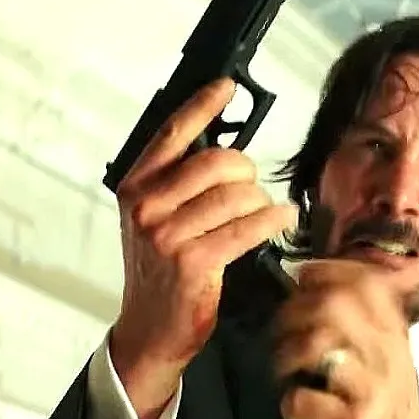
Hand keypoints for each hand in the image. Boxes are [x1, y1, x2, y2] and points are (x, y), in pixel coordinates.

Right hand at [110, 78, 296, 418]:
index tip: (226, 87)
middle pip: (215, 162)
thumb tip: (224, 151)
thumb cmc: (159, 273)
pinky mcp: (193, 262)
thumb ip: (178, 185)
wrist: (149, 331)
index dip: (202, 106)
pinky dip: (272, 220)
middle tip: (253, 186)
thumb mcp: (156, 221)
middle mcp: (147, 207)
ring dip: (261, 202)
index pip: (172, 134)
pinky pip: (246, 227)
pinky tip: (282, 220)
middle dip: (246, 170)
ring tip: (266, 212)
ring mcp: (167, 235)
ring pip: (235, 195)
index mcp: (135, 188)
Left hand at [273, 260, 418, 418]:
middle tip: (281, 337)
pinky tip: (296, 412)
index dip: (324, 272)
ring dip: (286, 357)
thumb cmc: (384, 408)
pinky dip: (290, 405)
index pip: (364, 280)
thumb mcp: (384, 358)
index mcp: (393, 333)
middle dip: (292, 315)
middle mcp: (387, 353)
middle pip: (333, 304)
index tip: (301, 284)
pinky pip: (305, 400)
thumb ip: (357, 322)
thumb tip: (307, 280)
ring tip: (285, 374)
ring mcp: (373, 388)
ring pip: (317, 344)